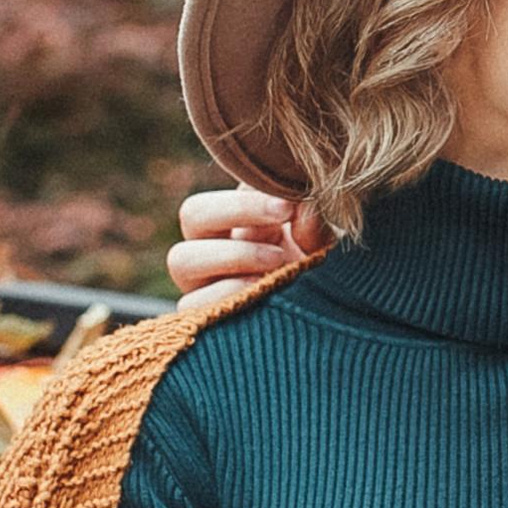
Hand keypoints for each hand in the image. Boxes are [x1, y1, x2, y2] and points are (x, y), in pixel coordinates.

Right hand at [169, 181, 319, 308]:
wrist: (324, 320)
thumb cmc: (319, 272)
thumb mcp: (322, 244)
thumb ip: (313, 223)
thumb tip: (306, 207)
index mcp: (237, 219)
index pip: (229, 187)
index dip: (248, 198)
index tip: (288, 205)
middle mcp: (212, 246)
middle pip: (193, 213)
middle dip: (237, 211)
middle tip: (281, 222)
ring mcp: (201, 283)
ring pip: (183, 258)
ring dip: (232, 255)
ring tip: (276, 262)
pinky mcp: (201, 319)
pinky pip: (193, 304)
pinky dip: (227, 294)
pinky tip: (262, 292)